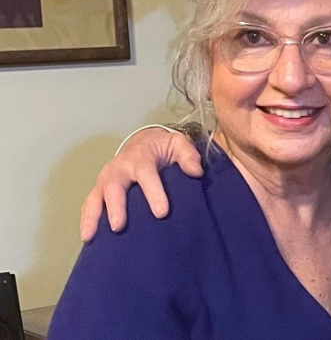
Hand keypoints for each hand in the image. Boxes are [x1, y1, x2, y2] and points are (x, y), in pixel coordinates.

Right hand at [80, 128, 202, 241]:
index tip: (161, 213)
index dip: (153, 193)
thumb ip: (189, 156)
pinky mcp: (99, 189)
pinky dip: (86, 219)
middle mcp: (119, 168)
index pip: (146, 175)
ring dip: (92, 216)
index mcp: (141, 158)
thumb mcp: (179, 144)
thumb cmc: (163, 147)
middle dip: (116, 207)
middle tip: (119, 226)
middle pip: (114, 187)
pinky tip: (88, 237)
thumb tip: (196, 172)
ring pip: (95, 196)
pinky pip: (89, 204)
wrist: (143, 142)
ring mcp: (106, 179)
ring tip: (91, 237)